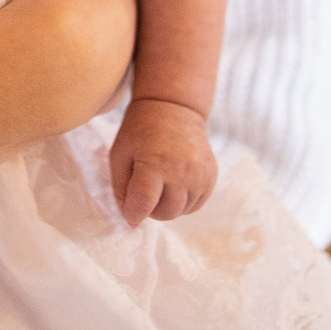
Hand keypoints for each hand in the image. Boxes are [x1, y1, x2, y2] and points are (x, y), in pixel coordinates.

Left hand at [110, 97, 216, 222]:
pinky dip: (183, 201)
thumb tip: (132, 222)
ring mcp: (199, 174)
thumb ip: (121, 190)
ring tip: (160, 184)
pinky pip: (196, 204)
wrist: (174, 107)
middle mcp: (181, 171)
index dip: (132, 211)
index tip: (129, 205)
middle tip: (145, 191)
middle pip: (166, 213)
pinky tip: (175, 183)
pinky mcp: (211, 176)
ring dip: (167, 206)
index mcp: (154, 163)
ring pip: (181, 212)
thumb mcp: (120, 154)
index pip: (143, 205)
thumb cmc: (140, 130)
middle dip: (150, 210)